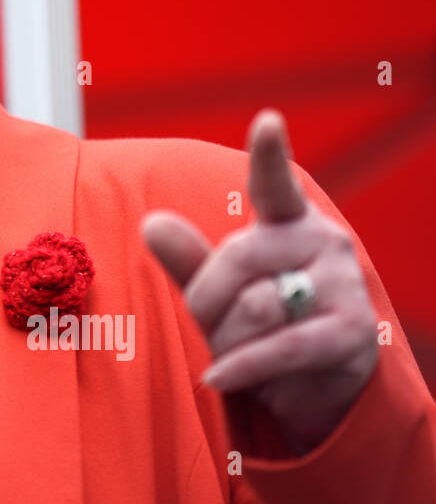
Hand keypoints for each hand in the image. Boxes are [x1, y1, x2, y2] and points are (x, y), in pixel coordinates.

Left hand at [140, 109, 378, 455]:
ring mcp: (343, 285)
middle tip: (205, 322)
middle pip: (237, 258)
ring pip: (256, 306)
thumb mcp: (216, 289)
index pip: (274, 184)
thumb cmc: (260, 321)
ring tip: (234, 351)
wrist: (316, 382)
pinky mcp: (351, 333)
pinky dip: (241, 366)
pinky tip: (217, 376)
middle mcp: (322, 241)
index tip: (267, 121)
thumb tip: (151, 223)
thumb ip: (188, 258)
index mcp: (287, 221)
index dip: (269, 154)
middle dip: (205, 299)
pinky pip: (280, 347)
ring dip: (227, 339)